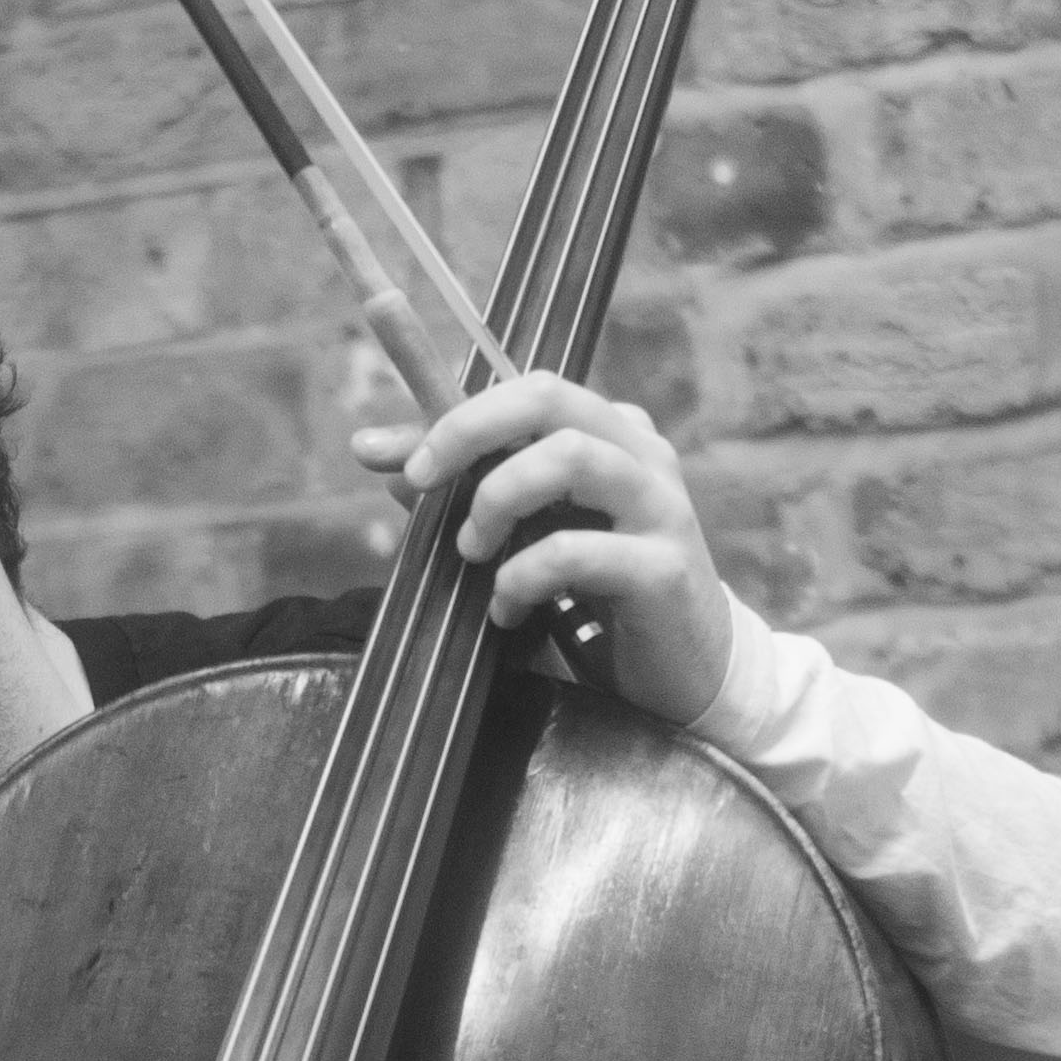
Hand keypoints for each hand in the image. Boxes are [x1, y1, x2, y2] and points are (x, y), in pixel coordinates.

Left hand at [351, 357, 737, 735]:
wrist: (688, 670)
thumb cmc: (602, 594)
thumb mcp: (527, 533)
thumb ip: (461, 488)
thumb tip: (372, 449)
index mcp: (609, 434)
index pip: (528, 390)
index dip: (455, 414)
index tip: (393, 458)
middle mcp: (641, 454)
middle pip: (549, 396)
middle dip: (469, 431)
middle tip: (423, 483)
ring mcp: (660, 506)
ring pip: (571, 457)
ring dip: (498, 500)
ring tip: (472, 553)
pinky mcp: (664, 569)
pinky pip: (577, 551)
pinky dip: (523, 577)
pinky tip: (507, 610)